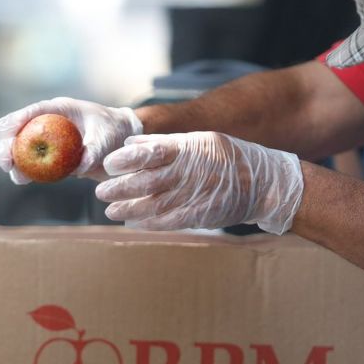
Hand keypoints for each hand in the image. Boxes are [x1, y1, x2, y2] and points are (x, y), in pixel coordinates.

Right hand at [0, 97, 142, 183]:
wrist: (122, 141)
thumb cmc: (114, 131)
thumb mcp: (106, 137)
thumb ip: (93, 149)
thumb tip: (79, 167)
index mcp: (61, 109)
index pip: (34, 111)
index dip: (16, 119)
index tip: (0, 131)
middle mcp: (51, 123)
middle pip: (22, 131)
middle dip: (9, 145)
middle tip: (4, 161)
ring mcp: (50, 140)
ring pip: (24, 148)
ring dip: (15, 161)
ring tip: (14, 174)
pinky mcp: (53, 157)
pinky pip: (35, 163)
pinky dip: (27, 171)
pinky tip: (22, 179)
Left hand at [95, 132, 303, 234]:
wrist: (263, 184)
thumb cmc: (226, 157)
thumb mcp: (199, 140)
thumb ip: (164, 143)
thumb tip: (130, 144)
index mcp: (187, 149)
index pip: (150, 152)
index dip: (126, 159)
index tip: (109, 164)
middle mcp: (189, 172)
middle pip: (147, 180)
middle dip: (120, 188)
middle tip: (101, 192)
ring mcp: (195, 195)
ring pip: (154, 204)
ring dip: (128, 208)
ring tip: (110, 210)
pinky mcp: (200, 215)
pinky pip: (169, 221)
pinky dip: (149, 223)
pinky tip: (133, 222)